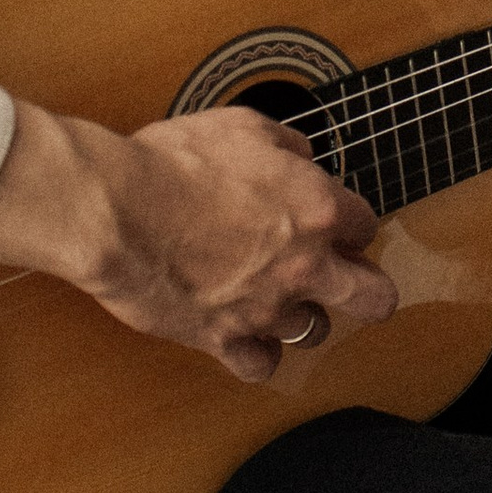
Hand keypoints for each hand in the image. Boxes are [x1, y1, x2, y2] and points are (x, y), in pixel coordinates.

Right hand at [0, 100, 396, 384]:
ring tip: (280, 299)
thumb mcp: (242, 127)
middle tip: (347, 280)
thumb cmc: (172, 164)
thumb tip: (303, 157)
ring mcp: (266, 307)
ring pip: (315, 332)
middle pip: (374, 298)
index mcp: (317, 208)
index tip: (336, 225)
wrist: (117, 210)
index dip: (351, 224)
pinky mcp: (224, 338)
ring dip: (302, 315)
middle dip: (367, 288)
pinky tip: (246, 335)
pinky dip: (258, 353)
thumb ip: (287, 146)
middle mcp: (304, 264)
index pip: (366, 225)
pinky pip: (262, 365)